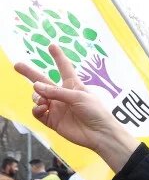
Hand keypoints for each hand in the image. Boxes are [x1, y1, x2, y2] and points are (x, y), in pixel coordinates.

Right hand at [14, 43, 136, 165]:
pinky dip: (36, 109)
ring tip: (44, 101)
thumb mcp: (78, 97)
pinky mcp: (52, 120)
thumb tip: (35, 86)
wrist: (100, 134)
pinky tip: (42, 108)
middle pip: (43, 81)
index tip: (52, 45)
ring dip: (37, 96)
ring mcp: (56, 108)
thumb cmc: (96, 112)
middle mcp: (62, 95)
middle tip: (17, 65)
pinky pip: (38, 112)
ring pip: (37, 97)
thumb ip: (56, 91)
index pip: (64, 68)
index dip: (58, 57)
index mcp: (73, 86)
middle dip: (30, 73)